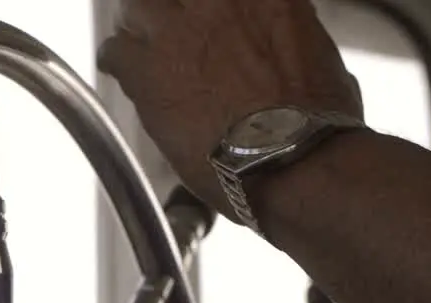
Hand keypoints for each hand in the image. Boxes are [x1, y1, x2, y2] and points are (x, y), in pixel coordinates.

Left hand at [97, 0, 363, 217]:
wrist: (291, 160)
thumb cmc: (315, 125)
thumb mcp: (317, 58)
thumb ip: (286, 40)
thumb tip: (286, 47)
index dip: (205, 7)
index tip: (204, 16)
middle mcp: (218, 3)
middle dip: (169, 9)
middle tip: (166, 27)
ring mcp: (179, 33)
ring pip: (137, 7)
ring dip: (137, 27)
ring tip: (136, 46)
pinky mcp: (148, 71)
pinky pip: (114, 51)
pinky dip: (115, 60)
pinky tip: (119, 70)